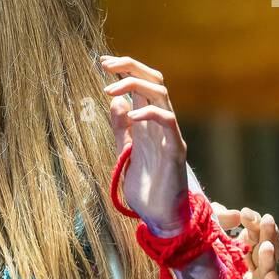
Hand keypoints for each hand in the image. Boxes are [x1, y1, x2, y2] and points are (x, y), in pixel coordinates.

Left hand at [101, 55, 188, 234]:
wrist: (160, 216)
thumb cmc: (146, 186)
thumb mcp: (125, 151)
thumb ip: (120, 127)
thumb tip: (113, 100)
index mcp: (147, 122)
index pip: (142, 84)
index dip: (125, 69)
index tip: (102, 62)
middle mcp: (160, 123)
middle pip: (154, 80)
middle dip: (130, 67)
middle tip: (106, 65)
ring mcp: (170, 134)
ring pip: (161, 93)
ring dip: (134, 86)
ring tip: (109, 90)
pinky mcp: (175, 149)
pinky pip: (168, 121)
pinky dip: (149, 113)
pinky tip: (130, 116)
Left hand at [211, 202, 278, 278]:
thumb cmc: (195, 265)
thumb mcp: (205, 237)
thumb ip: (218, 220)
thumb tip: (238, 215)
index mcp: (242, 252)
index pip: (256, 235)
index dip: (255, 224)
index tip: (245, 215)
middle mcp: (251, 269)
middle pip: (266, 250)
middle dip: (268, 235)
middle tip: (266, 220)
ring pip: (268, 272)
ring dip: (269, 258)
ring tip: (266, 246)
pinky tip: (271, 275)